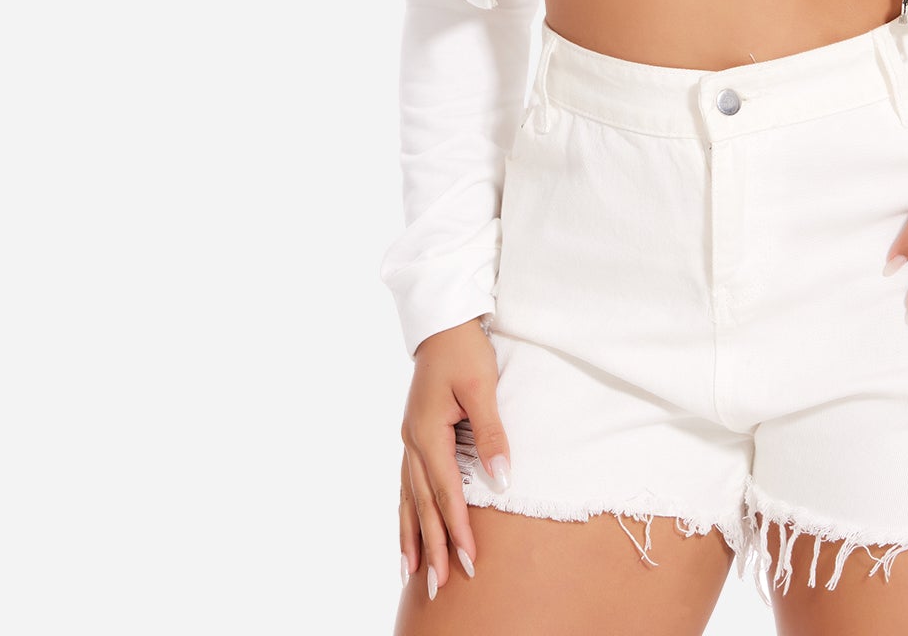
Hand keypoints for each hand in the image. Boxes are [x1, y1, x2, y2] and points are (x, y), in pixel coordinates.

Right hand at [398, 318, 507, 599]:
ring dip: (413, 536)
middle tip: (440, 586)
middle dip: (433, 546)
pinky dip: (405, 512)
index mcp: (427, 434)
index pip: (446, 494)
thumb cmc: (465, 350)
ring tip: (413, 573)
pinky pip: (406, 484)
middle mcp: (412, 442)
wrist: (442, 321)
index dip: (458, 529)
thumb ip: (490, 434)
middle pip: (423, 505)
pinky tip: (406, 531)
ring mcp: (409, 440)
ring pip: (409, 498)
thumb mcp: (482, 388)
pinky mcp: (413, 435)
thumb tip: (501, 479)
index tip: (468, 562)